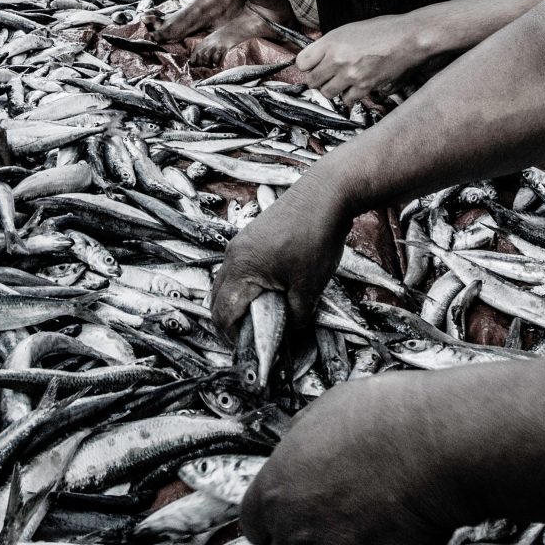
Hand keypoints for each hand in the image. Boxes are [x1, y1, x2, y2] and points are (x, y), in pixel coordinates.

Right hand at [212, 177, 351, 336]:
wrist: (326, 193)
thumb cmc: (316, 238)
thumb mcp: (309, 287)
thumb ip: (297, 317)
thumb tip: (292, 334)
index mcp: (241, 270)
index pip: (222, 314)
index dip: (234, 337)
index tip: (252, 350)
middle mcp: (233, 256)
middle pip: (218, 299)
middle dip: (232, 322)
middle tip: (254, 338)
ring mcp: (241, 243)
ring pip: (227, 283)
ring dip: (238, 302)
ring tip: (262, 317)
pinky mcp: (251, 237)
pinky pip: (238, 268)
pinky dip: (245, 285)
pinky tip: (268, 292)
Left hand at [242, 373, 459, 544]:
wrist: (438, 445)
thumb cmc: (386, 420)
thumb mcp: (323, 411)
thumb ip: (300, 442)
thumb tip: (299, 446)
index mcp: (276, 492)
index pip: (253, 527)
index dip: (273, 524)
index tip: (287, 521)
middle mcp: (298, 534)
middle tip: (327, 531)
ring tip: (364, 535)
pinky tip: (394, 535)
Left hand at [297, 14, 427, 104]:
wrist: (408, 38)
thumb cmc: (384, 30)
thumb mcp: (351, 29)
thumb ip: (332, 44)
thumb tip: (319, 57)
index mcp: (331, 41)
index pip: (301, 62)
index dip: (307, 66)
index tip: (313, 67)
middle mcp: (337, 58)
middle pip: (312, 81)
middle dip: (319, 80)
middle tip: (328, 77)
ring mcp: (350, 74)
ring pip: (327, 93)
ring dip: (333, 90)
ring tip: (342, 83)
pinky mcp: (364, 87)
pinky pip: (347, 100)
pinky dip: (350, 96)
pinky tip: (356, 87)